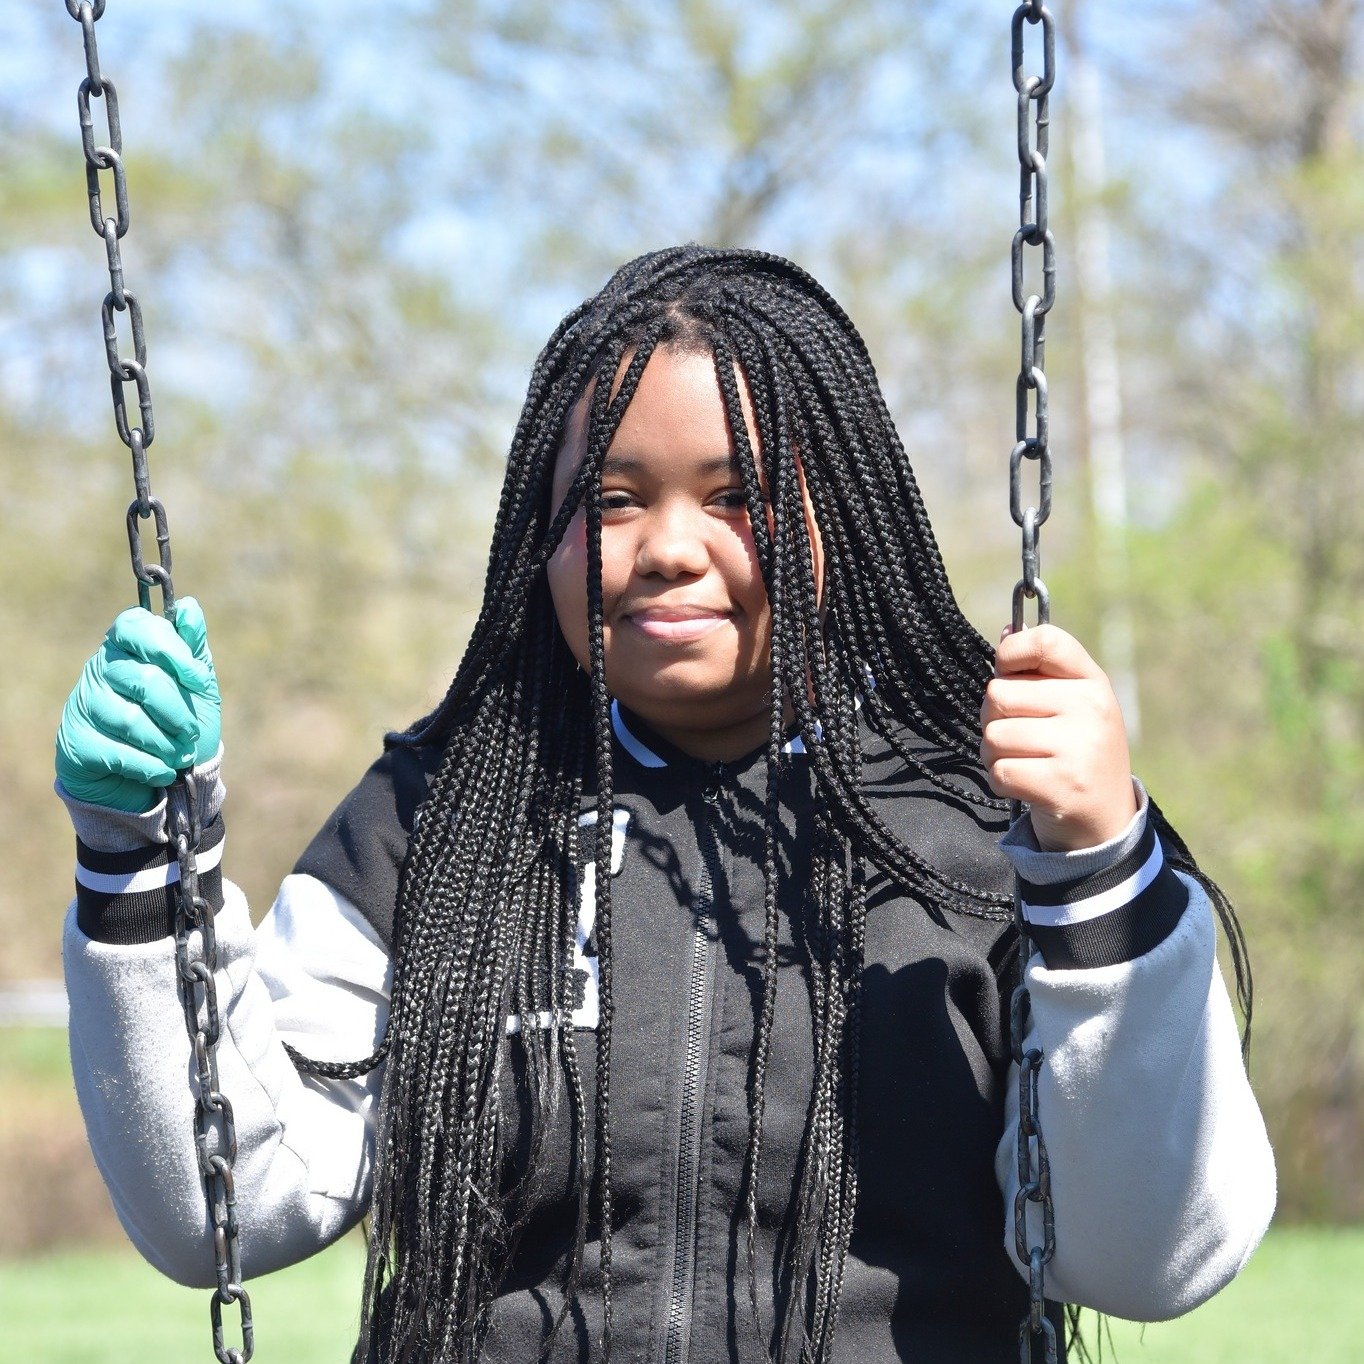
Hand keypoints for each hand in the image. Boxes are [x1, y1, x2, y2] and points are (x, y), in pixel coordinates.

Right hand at [55, 597, 220, 812]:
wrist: (161, 779)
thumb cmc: (180, 723)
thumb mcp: (197, 687)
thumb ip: (193, 649)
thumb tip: (191, 606)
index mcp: (128, 645)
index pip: (137, 626)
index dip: (172, 650)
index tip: (200, 680)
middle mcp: (100, 668)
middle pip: (143, 679)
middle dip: (178, 711)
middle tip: (191, 732)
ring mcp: (84, 703)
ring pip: (130, 719)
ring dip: (165, 743)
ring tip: (180, 755)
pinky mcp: (76, 741)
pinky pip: (117, 751)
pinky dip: (151, 765)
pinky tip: (164, 771)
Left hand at [980, 623, 1137, 851]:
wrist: (1106, 819)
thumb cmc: (1076, 751)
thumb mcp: (1071, 704)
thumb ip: (1039, 671)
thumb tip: (1007, 632)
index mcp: (1091, 681)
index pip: (1045, 640)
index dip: (1011, 652)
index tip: (1007, 672)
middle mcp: (1090, 708)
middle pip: (998, 694)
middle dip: (993, 718)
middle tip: (1019, 736)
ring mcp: (1079, 746)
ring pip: (994, 735)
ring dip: (994, 753)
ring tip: (1023, 762)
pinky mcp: (1062, 784)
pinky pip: (1000, 771)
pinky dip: (1001, 782)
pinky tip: (1024, 785)